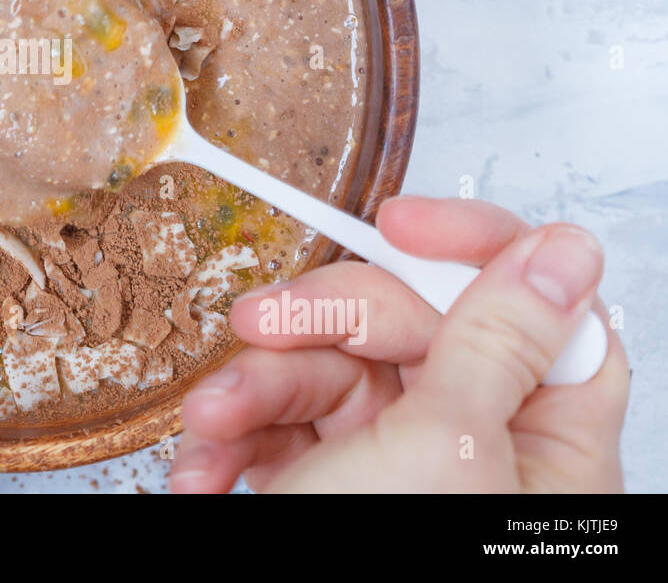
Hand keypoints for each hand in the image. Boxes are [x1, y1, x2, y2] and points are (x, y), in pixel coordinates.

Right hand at [170, 197, 628, 492]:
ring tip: (209, 427)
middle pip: (410, 327)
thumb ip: (497, 340)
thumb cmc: (383, 572)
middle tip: (259, 326)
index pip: (541, 308)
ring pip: (327, 371)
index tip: (397, 220)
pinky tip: (205, 471)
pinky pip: (280, 425)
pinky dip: (232, 441)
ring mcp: (395, 466)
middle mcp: (476, 448)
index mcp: (544, 443)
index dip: (474, 247)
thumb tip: (562, 250)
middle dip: (318, 323)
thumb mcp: (443, 449)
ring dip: (250, 390)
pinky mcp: (326, 483)